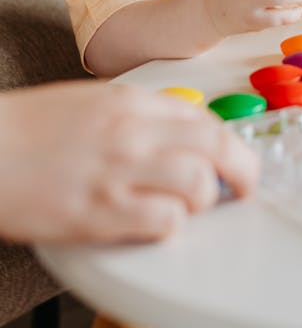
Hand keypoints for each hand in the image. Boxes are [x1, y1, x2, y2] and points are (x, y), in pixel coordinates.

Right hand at [0, 81, 259, 244]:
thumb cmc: (30, 130)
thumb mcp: (92, 103)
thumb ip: (138, 115)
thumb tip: (181, 134)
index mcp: (131, 102)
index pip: (206, 118)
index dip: (230, 144)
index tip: (235, 161)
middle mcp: (133, 132)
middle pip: (218, 147)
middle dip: (243, 171)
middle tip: (243, 189)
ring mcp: (118, 172)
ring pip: (199, 185)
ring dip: (204, 201)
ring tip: (189, 208)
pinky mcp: (100, 213)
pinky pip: (164, 222)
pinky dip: (171, 226)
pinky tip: (156, 223)